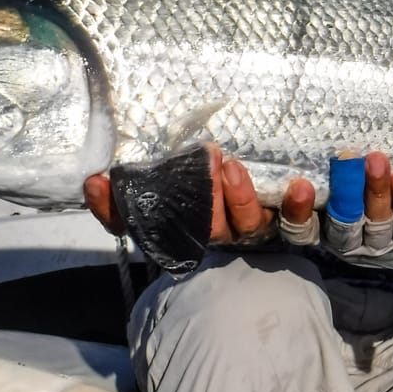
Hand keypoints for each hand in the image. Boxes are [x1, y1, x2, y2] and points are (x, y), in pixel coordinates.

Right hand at [83, 146, 307, 245]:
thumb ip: (125, 197)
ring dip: (239, 199)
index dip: (119, 210)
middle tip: (201, 159)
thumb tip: (93, 181)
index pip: (145, 227)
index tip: (100, 182)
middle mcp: (218, 232)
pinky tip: (299, 186)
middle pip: (205, 227)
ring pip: (247, 225)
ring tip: (231, 166)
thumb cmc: (209, 192)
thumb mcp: (168, 190)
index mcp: (185, 228)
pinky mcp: (288, 223)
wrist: (276, 196)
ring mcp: (254, 229)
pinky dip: (297, 207)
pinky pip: (296, 223)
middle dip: (200, 197)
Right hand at [284, 152, 392, 270]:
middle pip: (343, 224)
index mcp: (322, 229)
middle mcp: (347, 242)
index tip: (300, 185)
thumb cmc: (359, 186)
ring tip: (377, 160)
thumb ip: (322, 170)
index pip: (302, 230)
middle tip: (348, 158)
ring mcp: (378, 244)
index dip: (298, 212)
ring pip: (376, 223)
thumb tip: (310, 132)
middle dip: (346, 192)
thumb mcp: (335, 182)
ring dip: (376, 190)